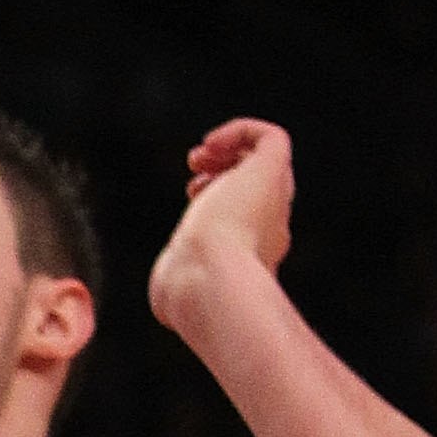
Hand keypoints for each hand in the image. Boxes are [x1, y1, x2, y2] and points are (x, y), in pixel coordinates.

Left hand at [150, 116, 295, 337]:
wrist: (209, 283)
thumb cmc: (188, 293)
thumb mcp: (176, 292)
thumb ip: (175, 293)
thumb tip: (163, 306)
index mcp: (252, 252)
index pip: (247, 211)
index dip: (219, 191)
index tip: (191, 193)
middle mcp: (269, 226)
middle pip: (260, 183)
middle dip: (226, 167)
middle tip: (195, 168)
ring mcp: (273, 199)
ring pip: (268, 159)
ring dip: (232, 147)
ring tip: (199, 156)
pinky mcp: (272, 173)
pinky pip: (272, 137)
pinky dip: (241, 130)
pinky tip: (212, 144)